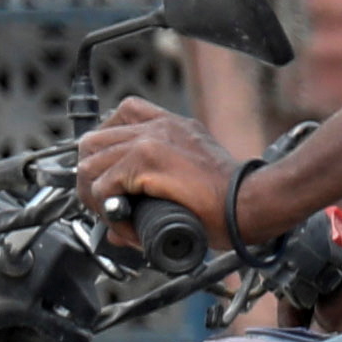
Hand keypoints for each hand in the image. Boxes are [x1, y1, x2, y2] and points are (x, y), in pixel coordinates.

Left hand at [74, 97, 243, 242]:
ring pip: (89, 165)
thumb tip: (123, 213)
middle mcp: (158, 127)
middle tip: (105, 204)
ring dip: (95, 196)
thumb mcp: (195, 173)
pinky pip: (103, 188)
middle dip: (91, 176)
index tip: (109, 175)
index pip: (120, 116)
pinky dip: (108, 212)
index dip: (106, 149)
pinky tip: (126, 225)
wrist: (251, 202)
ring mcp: (149, 141)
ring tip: (113, 217)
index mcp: (172, 125)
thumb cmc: (233, 198)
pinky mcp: (146, 161)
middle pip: (93, 141)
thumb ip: (160, 183)